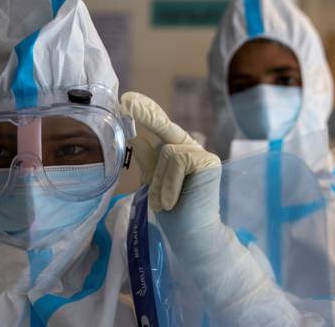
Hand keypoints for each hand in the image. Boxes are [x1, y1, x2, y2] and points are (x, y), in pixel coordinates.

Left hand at [119, 92, 219, 211]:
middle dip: (147, 114)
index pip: (161, 128)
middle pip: (165, 128)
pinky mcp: (208, 162)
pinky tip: (172, 202)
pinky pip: (178, 161)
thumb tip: (134, 138)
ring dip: (160, 181)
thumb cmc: (173, 212)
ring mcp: (201, 154)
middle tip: (126, 101)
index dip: (146, 112)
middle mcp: (191, 149)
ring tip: (164, 203)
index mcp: (177, 151)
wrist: (189, 234)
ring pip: (168, 152)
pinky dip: (170, 183)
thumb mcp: (153, 182)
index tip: (127, 100)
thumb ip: (147, 159)